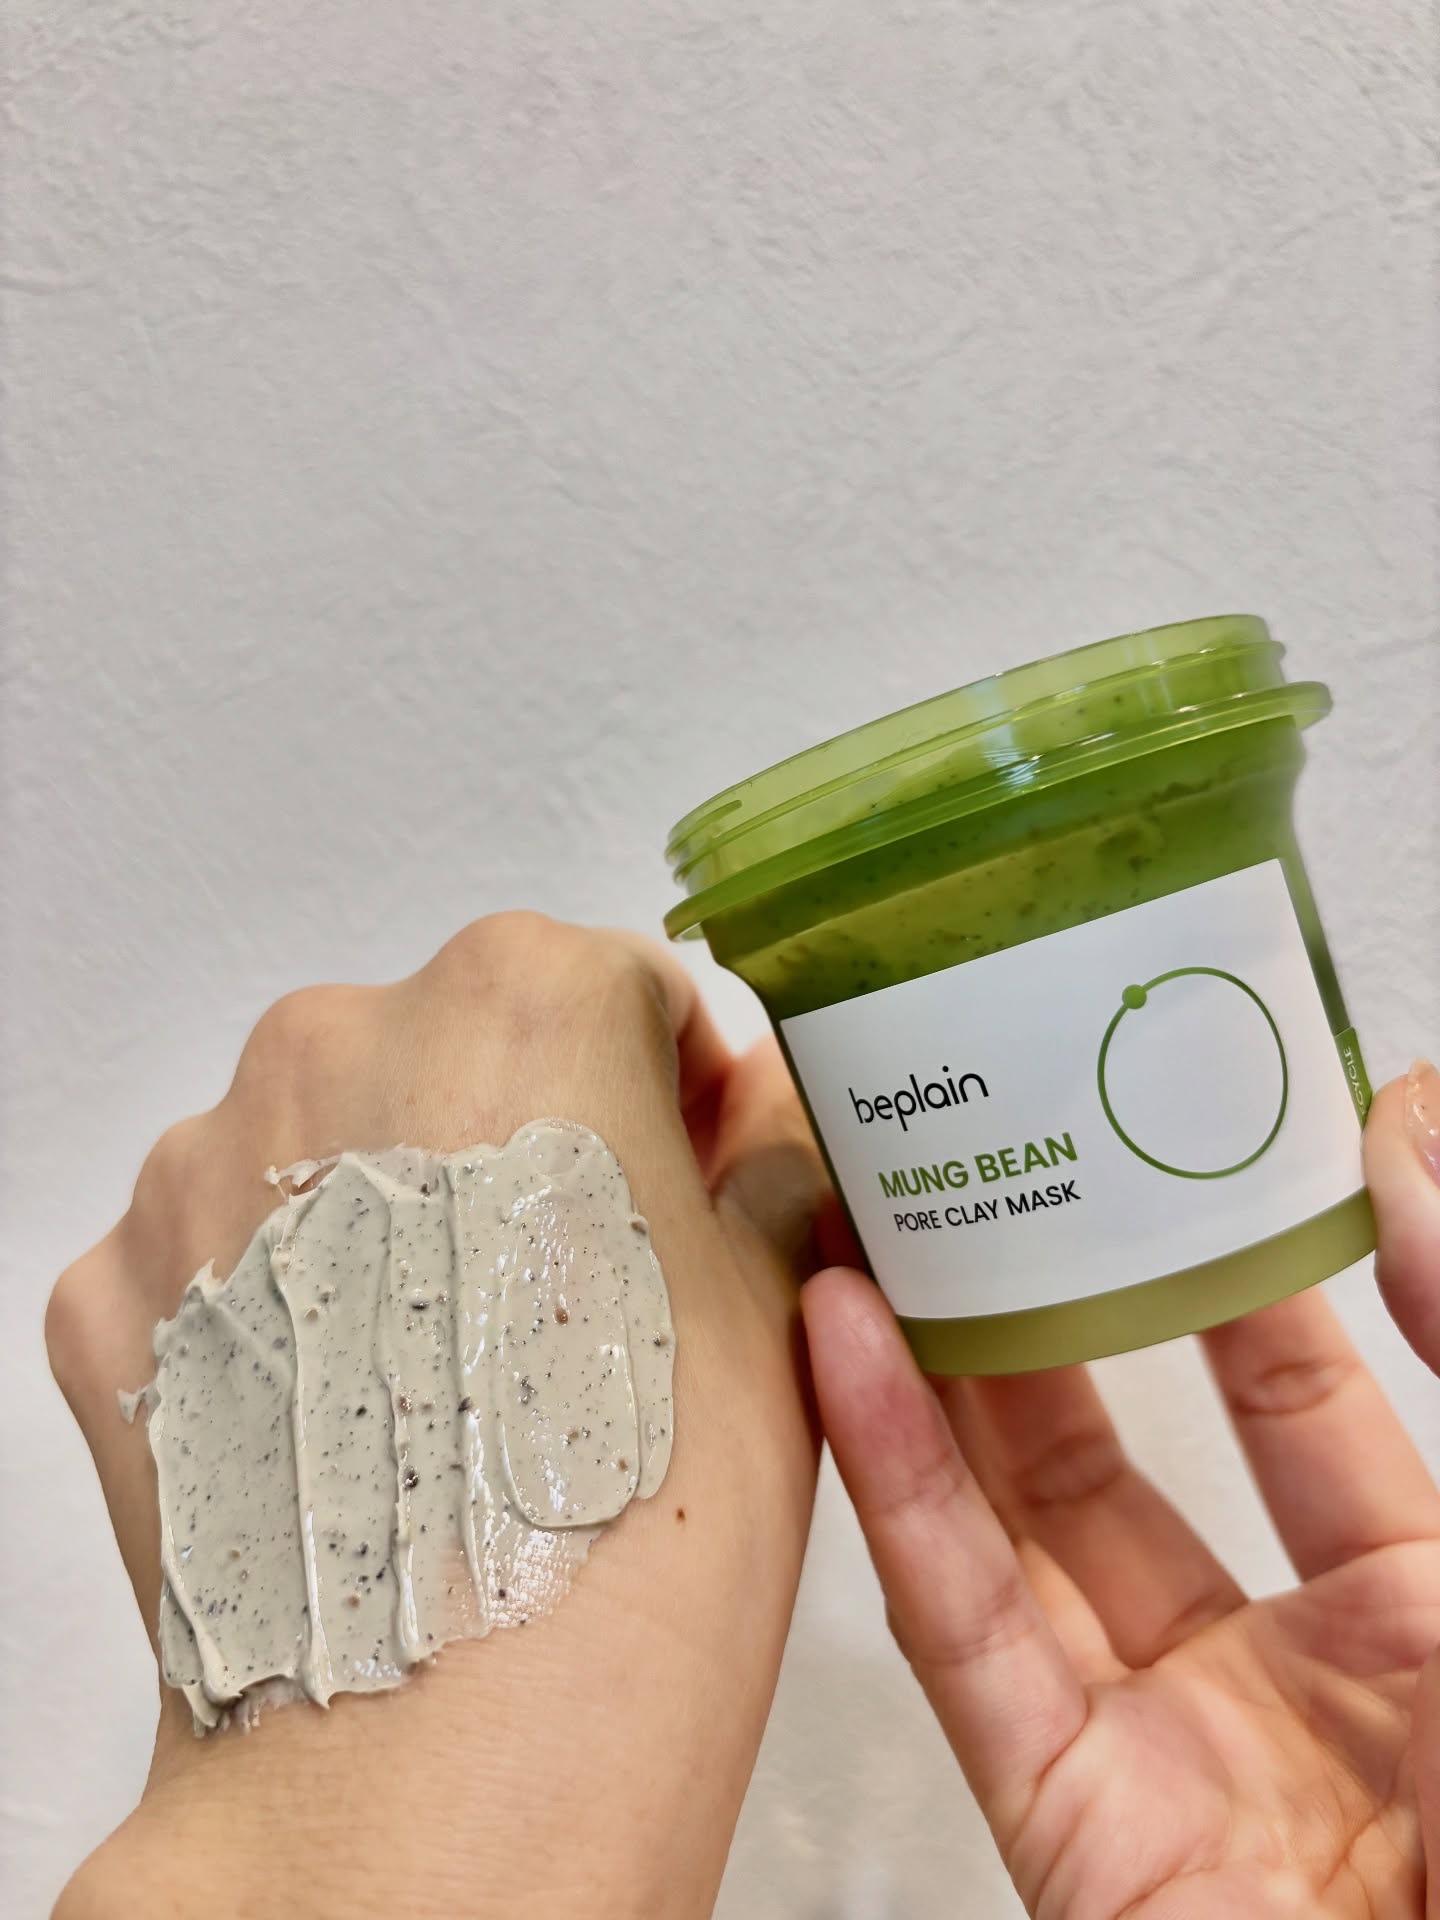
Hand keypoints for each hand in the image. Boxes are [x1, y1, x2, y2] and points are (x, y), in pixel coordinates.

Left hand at [48, 914, 825, 1919]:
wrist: (441, 1760)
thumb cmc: (634, 1525)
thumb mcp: (778, 1295)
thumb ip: (775, 1152)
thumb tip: (758, 1121)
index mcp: (526, 996)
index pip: (625, 990)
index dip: (676, 1098)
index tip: (683, 1192)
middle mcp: (338, 1037)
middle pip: (464, 1053)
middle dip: (523, 1147)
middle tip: (569, 1305)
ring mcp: (200, 1163)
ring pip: (331, 1150)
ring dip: (393, 1225)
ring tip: (452, 1383)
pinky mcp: (116, 1291)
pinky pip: (225, 1259)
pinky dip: (283, 1316)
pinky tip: (352, 1424)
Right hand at [804, 1064, 1439, 1917]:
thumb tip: (1398, 1123)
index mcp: (1429, 1606)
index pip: (1288, 1382)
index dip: (1211, 1249)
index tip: (1135, 1121)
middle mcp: (1283, 1668)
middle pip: (1120, 1440)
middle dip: (1034, 1300)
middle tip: (965, 1154)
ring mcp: (1165, 1747)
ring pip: (1012, 1521)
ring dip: (930, 1364)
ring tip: (871, 1208)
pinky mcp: (1069, 1830)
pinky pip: (965, 1632)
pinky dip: (893, 1483)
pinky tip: (844, 1343)